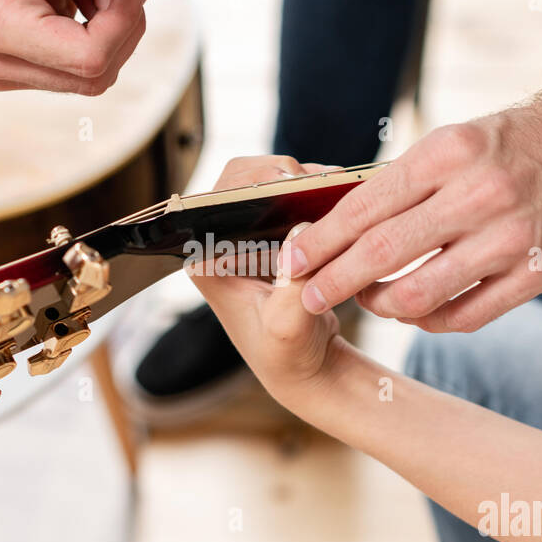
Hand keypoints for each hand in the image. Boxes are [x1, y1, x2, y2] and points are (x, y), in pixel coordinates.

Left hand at [187, 157, 346, 404]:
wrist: (306, 367)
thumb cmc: (289, 355)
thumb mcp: (291, 326)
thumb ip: (294, 283)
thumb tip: (303, 230)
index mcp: (206, 261)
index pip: (214, 201)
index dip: (250, 183)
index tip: (289, 183)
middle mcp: (218, 244)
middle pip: (239, 181)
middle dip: (280, 174)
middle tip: (317, 183)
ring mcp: (244, 237)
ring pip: (266, 183)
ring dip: (300, 180)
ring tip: (332, 186)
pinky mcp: (270, 235)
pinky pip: (286, 196)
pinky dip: (310, 191)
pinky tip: (335, 197)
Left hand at [277, 62, 541, 332]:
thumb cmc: (515, 142)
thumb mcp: (455, 141)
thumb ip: (405, 183)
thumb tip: (339, 226)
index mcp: (447, 154)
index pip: (364, 207)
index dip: (320, 242)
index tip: (292, 261)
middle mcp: (477, 195)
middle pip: (380, 255)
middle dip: (332, 282)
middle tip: (307, 297)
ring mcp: (511, 239)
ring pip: (418, 295)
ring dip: (380, 304)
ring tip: (367, 299)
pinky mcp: (538, 274)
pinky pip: (464, 315)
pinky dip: (428, 319)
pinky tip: (414, 310)